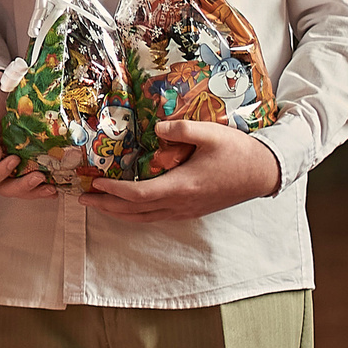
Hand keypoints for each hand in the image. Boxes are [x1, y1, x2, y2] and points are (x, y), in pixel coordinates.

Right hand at [0, 68, 55, 197]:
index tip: (14, 159)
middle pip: (4, 187)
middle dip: (23, 186)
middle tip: (39, 177)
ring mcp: (9, 164)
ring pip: (20, 187)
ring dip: (36, 190)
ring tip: (51, 188)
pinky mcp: (24, 160)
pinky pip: (31, 176)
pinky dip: (43, 183)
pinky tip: (56, 183)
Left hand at [82, 119, 281, 221]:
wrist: (265, 173)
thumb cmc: (238, 152)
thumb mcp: (210, 133)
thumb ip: (181, 130)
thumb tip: (156, 128)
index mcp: (181, 186)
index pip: (137, 195)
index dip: (112, 191)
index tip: (93, 183)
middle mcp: (181, 204)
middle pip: (135, 212)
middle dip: (106, 207)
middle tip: (83, 199)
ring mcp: (187, 211)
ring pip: (145, 218)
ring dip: (119, 213)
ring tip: (99, 205)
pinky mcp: (193, 211)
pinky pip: (157, 217)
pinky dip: (137, 214)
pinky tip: (130, 206)